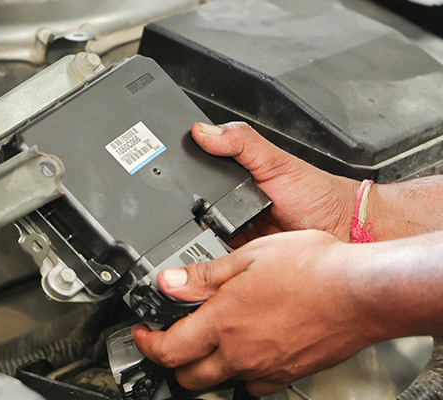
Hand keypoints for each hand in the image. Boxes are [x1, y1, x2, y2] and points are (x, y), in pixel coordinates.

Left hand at [132, 230, 378, 395]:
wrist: (362, 291)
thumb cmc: (312, 268)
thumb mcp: (247, 258)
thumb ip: (204, 275)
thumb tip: (170, 281)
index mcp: (223, 321)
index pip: (169, 348)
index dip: (147, 343)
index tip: (143, 334)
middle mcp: (240, 351)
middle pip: (188, 376)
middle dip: (172, 360)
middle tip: (172, 338)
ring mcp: (265, 366)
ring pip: (220, 382)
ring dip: (206, 367)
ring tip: (209, 343)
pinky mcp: (288, 373)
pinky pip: (255, 385)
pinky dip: (242, 374)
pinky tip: (247, 351)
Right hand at [191, 122, 358, 243]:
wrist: (343, 231)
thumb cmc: (316, 194)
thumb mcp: (275, 160)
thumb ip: (242, 142)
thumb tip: (204, 131)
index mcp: (236, 173)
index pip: (198, 170)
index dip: (181, 173)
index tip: (166, 177)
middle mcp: (231, 200)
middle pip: (193, 205)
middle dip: (187, 210)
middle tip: (196, 211)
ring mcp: (234, 227)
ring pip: (200, 232)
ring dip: (198, 234)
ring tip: (215, 230)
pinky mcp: (239, 253)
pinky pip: (217, 254)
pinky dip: (213, 253)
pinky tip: (220, 248)